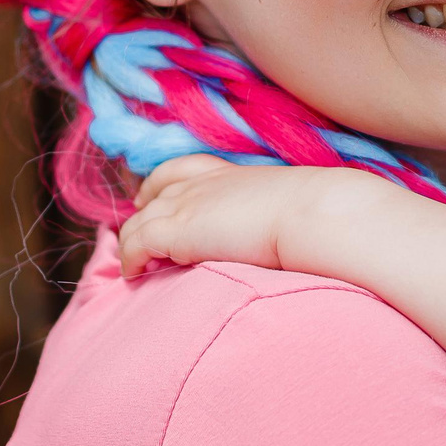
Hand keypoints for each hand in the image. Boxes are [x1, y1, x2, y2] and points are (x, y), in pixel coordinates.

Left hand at [116, 156, 361, 278]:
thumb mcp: (287, 205)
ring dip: (132, 244)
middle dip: (140, 214)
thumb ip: (272, 213)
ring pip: (137, 222)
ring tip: (136, 268)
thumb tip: (283, 231)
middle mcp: (201, 184)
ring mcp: (186, 205)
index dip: (158, 185)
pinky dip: (130, 260)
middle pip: (153, 193)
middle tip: (136, 238)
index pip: (180, 169)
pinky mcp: (177, 231)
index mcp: (228, 175)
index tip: (149, 199)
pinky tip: (136, 276)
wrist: (312, 214)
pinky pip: (135, 245)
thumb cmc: (314, 215)